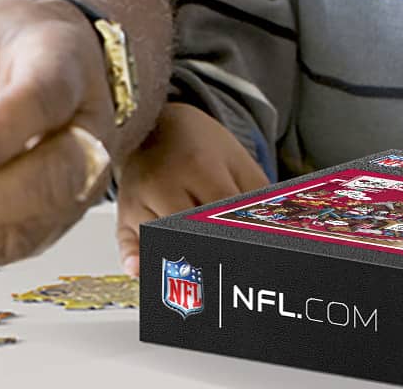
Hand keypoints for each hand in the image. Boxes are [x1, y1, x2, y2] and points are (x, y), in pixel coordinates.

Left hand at [0, 0, 118, 264]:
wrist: (45, 57)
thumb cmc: (10, 49)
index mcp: (68, 68)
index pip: (44, 101)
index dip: (1, 132)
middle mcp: (86, 133)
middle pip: (51, 180)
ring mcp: (76, 184)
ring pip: (27, 227)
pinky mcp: (48, 219)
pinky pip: (3, 245)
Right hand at [113, 102, 270, 270]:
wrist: (157, 123)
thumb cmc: (200, 146)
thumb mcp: (238, 161)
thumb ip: (258, 198)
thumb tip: (279, 233)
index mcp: (198, 166)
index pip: (221, 214)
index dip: (239, 237)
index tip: (255, 253)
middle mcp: (162, 182)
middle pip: (188, 230)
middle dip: (212, 251)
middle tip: (231, 272)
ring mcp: (138, 198)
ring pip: (160, 240)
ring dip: (181, 261)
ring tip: (203, 279)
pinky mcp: (123, 212)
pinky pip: (126, 242)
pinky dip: (134, 258)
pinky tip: (142, 271)